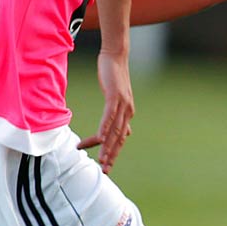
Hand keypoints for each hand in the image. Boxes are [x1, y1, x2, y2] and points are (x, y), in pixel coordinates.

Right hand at [77, 49, 134, 172]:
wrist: (115, 56)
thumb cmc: (113, 77)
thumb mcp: (115, 99)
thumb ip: (118, 115)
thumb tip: (123, 131)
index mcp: (127, 114)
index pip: (120, 138)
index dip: (113, 153)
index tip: (106, 166)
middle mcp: (127, 111)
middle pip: (119, 138)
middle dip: (111, 155)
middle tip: (104, 169)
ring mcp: (122, 104)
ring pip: (114, 130)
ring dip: (107, 146)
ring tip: (100, 158)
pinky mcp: (114, 96)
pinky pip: (109, 115)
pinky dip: (104, 127)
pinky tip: (99, 137)